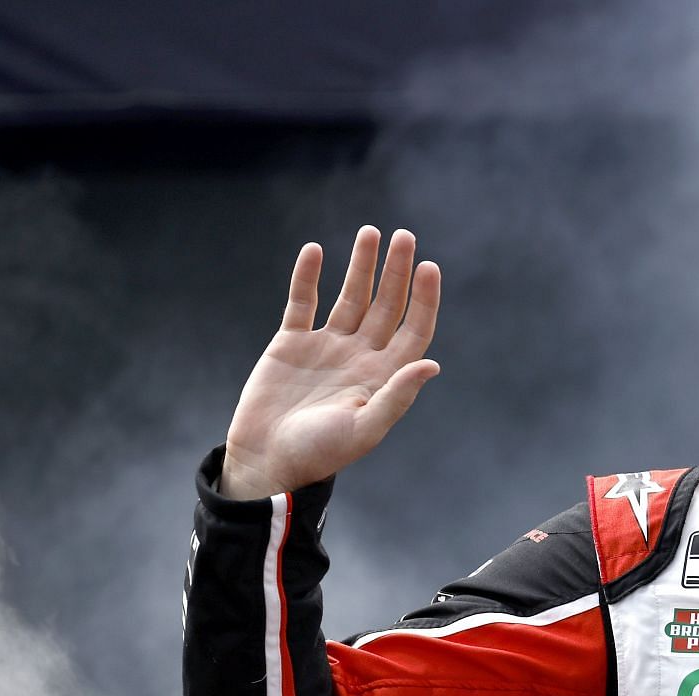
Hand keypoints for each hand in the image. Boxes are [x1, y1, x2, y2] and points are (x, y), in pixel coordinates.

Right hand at [219, 226, 441, 499]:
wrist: (267, 460)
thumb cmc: (319, 454)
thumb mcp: (365, 429)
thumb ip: (397, 396)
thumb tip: (431, 364)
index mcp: (383, 376)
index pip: (413, 330)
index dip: (423, 299)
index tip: (429, 266)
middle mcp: (360, 356)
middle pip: (386, 306)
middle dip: (396, 271)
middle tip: (404, 237)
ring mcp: (327, 347)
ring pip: (350, 297)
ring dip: (361, 266)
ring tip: (370, 232)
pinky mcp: (291, 343)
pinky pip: (302, 302)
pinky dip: (308, 277)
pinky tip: (316, 251)